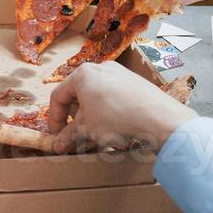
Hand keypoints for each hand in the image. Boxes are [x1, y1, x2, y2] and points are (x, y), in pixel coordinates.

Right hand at [48, 62, 195, 153]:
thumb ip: (69, 135)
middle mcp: (100, 67)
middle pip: (78, 93)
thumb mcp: (88, 129)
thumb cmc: (117, 119)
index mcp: (82, 74)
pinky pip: (113, 95)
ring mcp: (119, 72)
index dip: (54, 118)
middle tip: (77, 134)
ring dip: (91, 114)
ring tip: (97, 131)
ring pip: (96, 94)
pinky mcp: (134, 81)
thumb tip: (58, 145)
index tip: (56, 135)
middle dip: (75, 116)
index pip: (59, 96)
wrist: (158, 117)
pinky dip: (108, 109)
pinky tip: (115, 125)